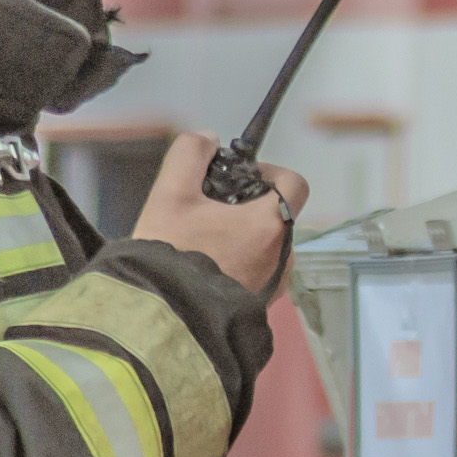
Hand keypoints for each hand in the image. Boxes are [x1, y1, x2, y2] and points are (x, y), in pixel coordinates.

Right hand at [131, 132, 310, 294]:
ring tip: (203, 240)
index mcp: (271, 224)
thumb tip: (207, 139)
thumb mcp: (169, 194)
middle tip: (210, 209)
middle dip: (247, 205)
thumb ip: (190, 155)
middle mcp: (283, 255)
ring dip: (242, 235)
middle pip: (276, 214)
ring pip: (267, 244)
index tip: (240, 178)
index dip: (269, 172)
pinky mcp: (261, 303)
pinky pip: (258, 271)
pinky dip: (239, 261)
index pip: (294, 183)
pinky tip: (205, 264)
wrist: (162, 317)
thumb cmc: (169, 254)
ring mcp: (275, 282)